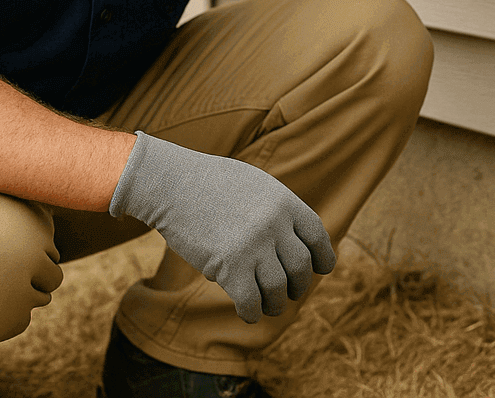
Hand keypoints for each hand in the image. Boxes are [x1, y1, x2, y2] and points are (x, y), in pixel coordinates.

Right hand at [108, 132, 336, 322]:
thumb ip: (276, 210)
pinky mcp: (229, 266)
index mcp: (284, 202)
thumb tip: (291, 242)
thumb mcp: (254, 185)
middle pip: (301, 268)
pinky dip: (252, 312)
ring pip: (278, 289)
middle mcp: (274, 224)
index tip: (320, 269)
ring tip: (269, 305)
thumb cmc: (209, 182)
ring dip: (276, 304)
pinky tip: (247, 312)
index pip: (317, 236)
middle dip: (298, 285)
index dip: (323, 257)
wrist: (172, 183)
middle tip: (289, 292)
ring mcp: (253, 246)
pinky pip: (251, 301)